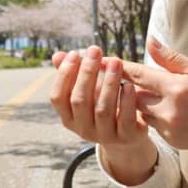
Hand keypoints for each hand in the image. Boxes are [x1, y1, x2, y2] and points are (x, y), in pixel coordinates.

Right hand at [49, 46, 156, 184]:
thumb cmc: (103, 106)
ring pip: (102, 109)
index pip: (58, 97)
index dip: (64, 75)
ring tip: (115, 61)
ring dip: (108, 83)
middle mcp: (83, 129)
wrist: (127, 136)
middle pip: (80, 101)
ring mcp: (104, 135)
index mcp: (69, 117)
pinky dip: (127, 101)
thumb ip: (73, 75)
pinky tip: (130, 84)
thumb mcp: (87, 92)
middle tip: (95, 50)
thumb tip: (57, 55)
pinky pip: (124, 119)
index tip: (75, 53)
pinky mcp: (125, 137)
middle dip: (87, 73)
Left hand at [119, 37, 187, 187]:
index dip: (120, 67)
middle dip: (127, 85)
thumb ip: (171, 59)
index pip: (140, 75)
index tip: (104, 60)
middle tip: (117, 75)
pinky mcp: (172, 141)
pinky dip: (154, 115)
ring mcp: (170, 128)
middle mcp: (170, 110)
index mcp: (177, 88)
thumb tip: (149, 42)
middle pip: (134, 95)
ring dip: (139, 101)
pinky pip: (153, 125)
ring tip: (141, 91)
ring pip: (141, 112)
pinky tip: (165, 109)